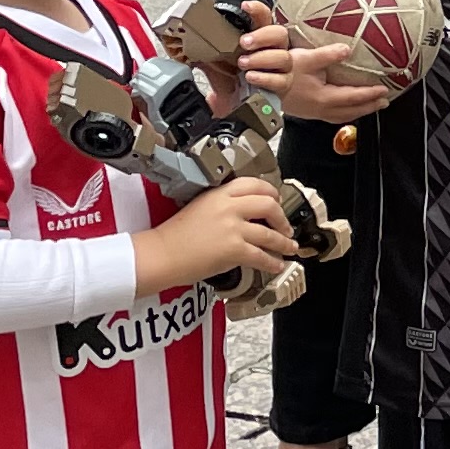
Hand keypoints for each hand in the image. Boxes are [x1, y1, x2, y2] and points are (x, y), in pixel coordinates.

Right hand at [134, 175, 300, 293]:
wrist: (161, 254)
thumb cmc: (174, 236)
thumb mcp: (199, 207)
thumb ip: (222, 205)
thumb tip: (245, 214)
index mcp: (219, 194)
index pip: (254, 184)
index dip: (271, 193)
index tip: (277, 200)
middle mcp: (228, 207)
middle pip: (268, 205)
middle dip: (282, 217)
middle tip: (285, 226)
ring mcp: (232, 228)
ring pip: (269, 233)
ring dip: (283, 242)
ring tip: (289, 247)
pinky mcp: (233, 249)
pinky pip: (261, 256)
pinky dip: (273, 262)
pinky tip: (277, 264)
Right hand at [247, 16, 399, 121]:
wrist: (260, 89)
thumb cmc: (281, 74)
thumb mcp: (305, 59)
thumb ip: (327, 55)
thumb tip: (347, 49)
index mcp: (325, 98)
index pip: (354, 97)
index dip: (370, 94)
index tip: (384, 90)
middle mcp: (321, 109)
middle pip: (351, 110)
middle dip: (369, 106)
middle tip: (384, 102)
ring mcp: (314, 113)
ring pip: (342, 116)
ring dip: (358, 112)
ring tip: (370, 107)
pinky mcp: (308, 112)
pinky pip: (333, 117)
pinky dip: (344, 114)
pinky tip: (345, 110)